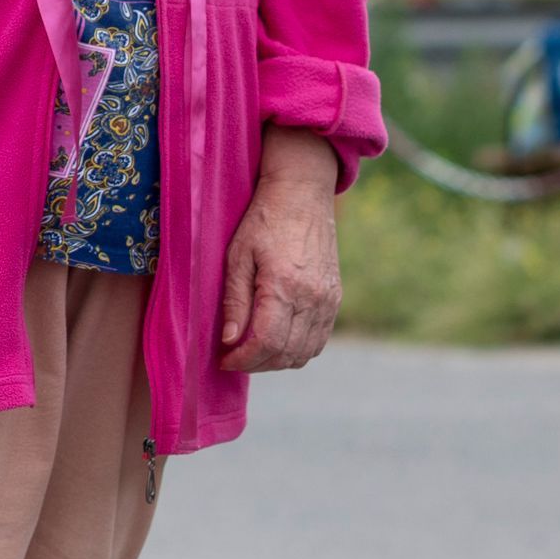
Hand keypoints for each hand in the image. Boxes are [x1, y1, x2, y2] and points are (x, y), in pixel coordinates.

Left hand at [222, 126, 345, 372]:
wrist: (302, 194)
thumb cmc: (264, 220)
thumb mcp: (238, 255)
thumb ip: (234, 301)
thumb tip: (230, 340)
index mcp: (285, 285)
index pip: (266, 342)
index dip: (243, 359)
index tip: (225, 360)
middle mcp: (313, 297)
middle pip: (286, 353)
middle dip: (256, 363)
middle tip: (234, 357)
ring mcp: (328, 300)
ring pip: (305, 352)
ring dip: (277, 360)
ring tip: (253, 350)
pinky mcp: (335, 298)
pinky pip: (319, 340)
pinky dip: (297, 349)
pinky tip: (277, 340)